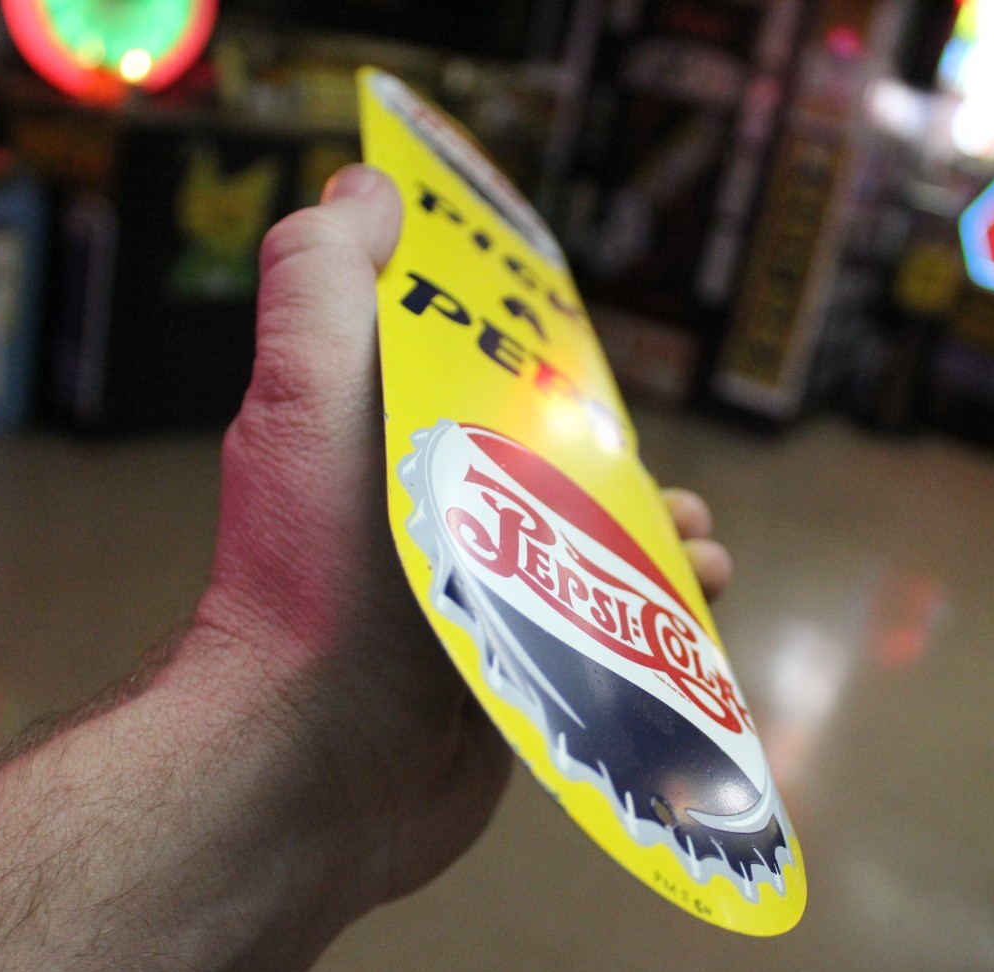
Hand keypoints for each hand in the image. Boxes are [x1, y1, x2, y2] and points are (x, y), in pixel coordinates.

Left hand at [191, 164, 732, 913]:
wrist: (313, 764)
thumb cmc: (308, 574)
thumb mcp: (302, 399)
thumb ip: (323, 286)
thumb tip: (368, 184)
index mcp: (381, 451)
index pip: (464, 380)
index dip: (529, 356)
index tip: (585, 355)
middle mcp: (427, 526)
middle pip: (543, 469)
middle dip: (612, 462)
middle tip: (653, 478)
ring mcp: (475, 609)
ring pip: (586, 554)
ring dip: (653, 538)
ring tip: (691, 544)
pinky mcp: (516, 680)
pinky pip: (604, 637)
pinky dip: (657, 617)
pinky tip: (692, 606)